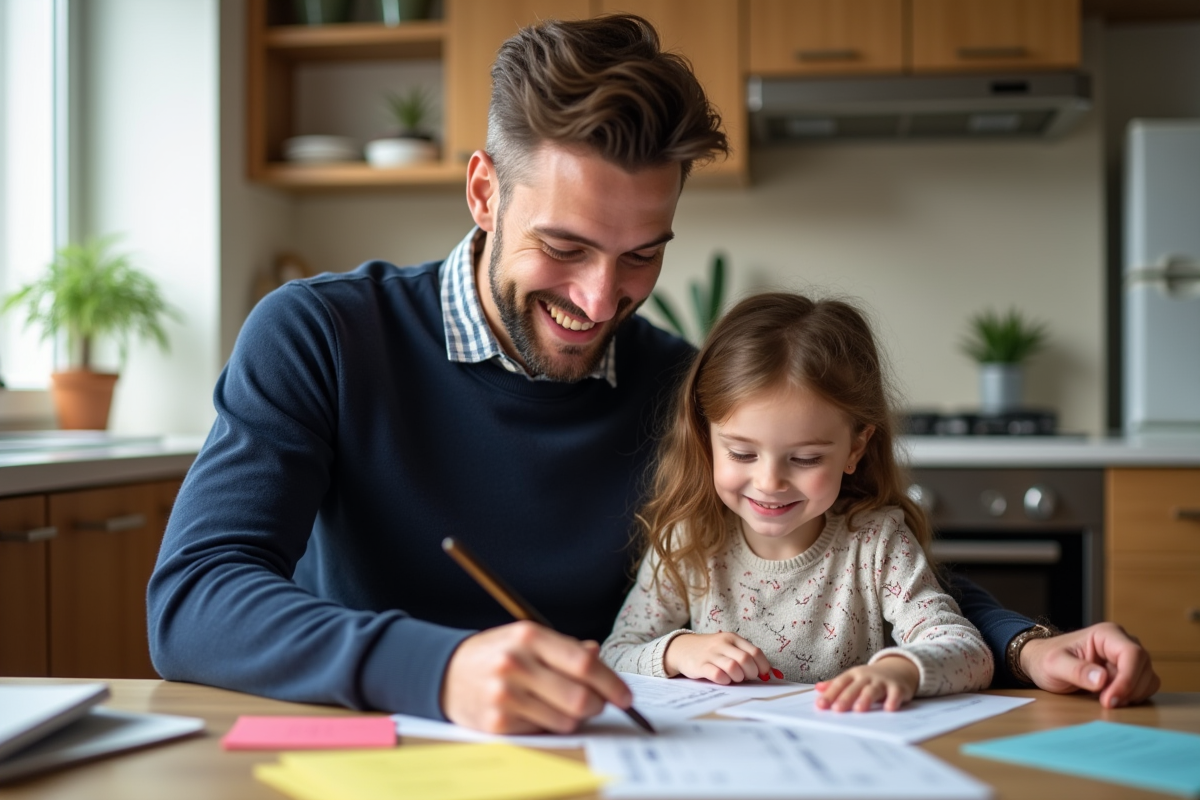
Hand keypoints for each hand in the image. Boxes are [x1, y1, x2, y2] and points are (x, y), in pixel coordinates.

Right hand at [440, 621, 632, 733]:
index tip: (625, 696)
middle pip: (579, 698)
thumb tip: (598, 657)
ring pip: (565, 720)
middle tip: (599, 705)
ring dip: (573, 718)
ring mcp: (504, 695)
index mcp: (528, 636)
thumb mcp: (528, 639)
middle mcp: (515, 664)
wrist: (446, 672)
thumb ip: (566, 648)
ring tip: (560, 705)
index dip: (611, 683)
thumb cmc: (497, 654)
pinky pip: (542, 731)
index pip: (583, 663)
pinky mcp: (496, 723)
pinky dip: (548, 725)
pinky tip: (535, 711)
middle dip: (598, 706)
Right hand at [664, 631, 774, 683]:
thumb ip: (747, 657)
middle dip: (751, 673)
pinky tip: (723, 680)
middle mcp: (722, 644)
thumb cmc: (711, 651)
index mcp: (733, 638)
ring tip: (734, 678)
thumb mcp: (729, 648)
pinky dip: (724, 680)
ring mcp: (711, 654)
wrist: (682, 648)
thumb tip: (773, 674)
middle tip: (746, 678)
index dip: (763, 666)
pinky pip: (717, 675)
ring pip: (733, 667)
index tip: (762, 675)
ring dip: (738, 677)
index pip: (755, 652)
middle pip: (746, 660)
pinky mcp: (700, 665)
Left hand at [814, 656, 918, 711]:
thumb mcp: (853, 678)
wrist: (898, 668)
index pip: (840, 684)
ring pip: (872, 690)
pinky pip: (895, 694)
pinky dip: (892, 700)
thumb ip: (836, 684)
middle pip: (854, 687)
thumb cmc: (871, 678)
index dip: (830, 694)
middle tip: (837, 709)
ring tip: (858, 710)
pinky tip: (889, 709)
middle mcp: (867, 677)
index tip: (820, 705)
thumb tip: (818, 688)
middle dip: (845, 698)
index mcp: (853, 675)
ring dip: (865, 699)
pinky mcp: (897, 688)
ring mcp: (882, 682)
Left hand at [1019, 621, 1159, 707]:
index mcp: (1106, 633)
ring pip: (1148, 678)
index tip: (1110, 700)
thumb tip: (1102, 680)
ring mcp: (1127, 658)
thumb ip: (1076, 671)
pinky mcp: (1130, 672)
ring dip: (1131, 694)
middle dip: (1128, 689)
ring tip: (1103, 698)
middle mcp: (1122, 642)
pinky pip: (1144, 686)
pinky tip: (1110, 697)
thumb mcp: (1054, 665)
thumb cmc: (1046, 659)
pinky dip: (1132, 696)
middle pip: (1143, 667)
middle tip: (1105, 703)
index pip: (1132, 654)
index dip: (1127, 679)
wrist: (1042, 662)